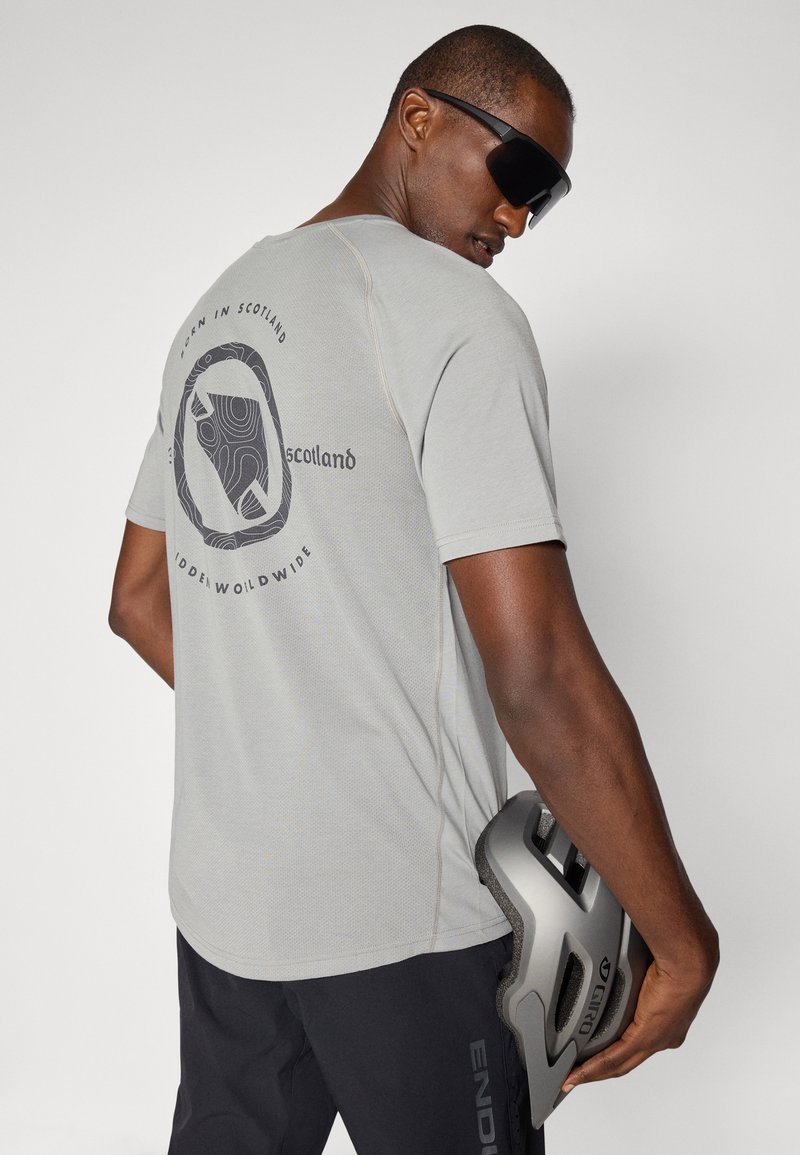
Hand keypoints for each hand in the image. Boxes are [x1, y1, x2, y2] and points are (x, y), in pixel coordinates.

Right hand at [561, 949, 718, 1093]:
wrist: (688, 963)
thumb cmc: (678, 959)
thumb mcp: (651, 970)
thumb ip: (634, 972)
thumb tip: (619, 958)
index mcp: (667, 1024)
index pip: (637, 1045)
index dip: (618, 1053)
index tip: (598, 1057)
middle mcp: (664, 1038)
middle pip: (626, 1062)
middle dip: (601, 1071)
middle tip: (578, 1076)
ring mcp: (656, 1040)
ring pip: (619, 1064)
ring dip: (594, 1073)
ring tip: (574, 1077)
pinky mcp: (646, 1037)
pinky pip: (614, 1057)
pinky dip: (594, 1067)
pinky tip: (578, 1073)